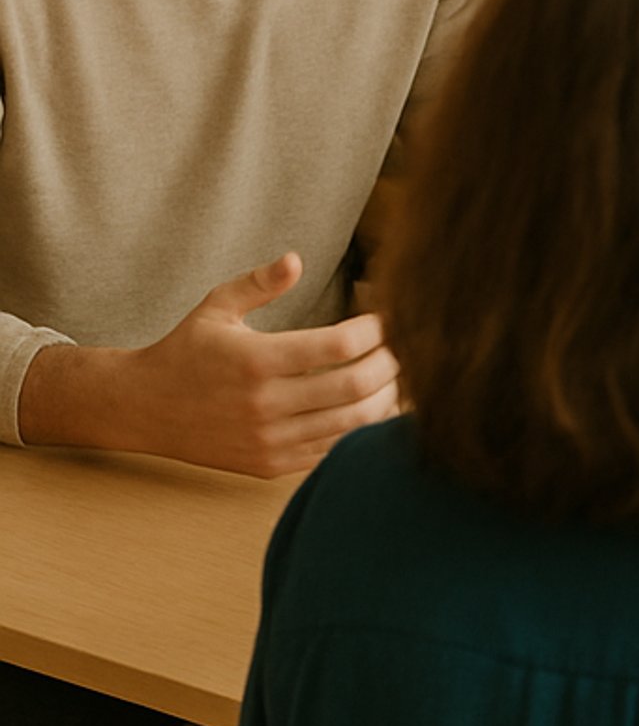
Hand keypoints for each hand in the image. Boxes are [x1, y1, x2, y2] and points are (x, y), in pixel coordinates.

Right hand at [18, 253, 400, 477]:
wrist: (145, 409)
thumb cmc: (187, 350)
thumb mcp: (215, 307)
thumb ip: (258, 284)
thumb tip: (296, 259)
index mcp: (255, 360)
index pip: (339, 346)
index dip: (375, 331)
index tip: (388, 319)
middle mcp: (264, 404)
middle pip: (355, 387)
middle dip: (392, 366)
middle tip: (407, 350)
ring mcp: (269, 440)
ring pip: (352, 425)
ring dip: (386, 401)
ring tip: (400, 379)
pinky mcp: (271, 465)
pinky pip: (333, 451)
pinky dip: (362, 432)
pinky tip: (375, 409)